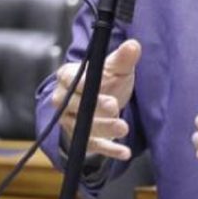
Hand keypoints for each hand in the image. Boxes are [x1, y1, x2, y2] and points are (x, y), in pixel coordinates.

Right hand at [50, 38, 139, 160]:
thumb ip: (124, 58)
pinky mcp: (80, 137)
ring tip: (123, 128)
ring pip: (82, 127)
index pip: (69, 79)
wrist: (104, 102)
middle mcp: (63, 99)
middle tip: (114, 107)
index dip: (81, 83)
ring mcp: (69, 120)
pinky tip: (124, 152)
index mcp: (68, 76)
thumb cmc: (106, 80)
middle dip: (94, 107)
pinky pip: (91, 145)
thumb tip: (134, 45)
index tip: (95, 86)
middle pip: (74, 105)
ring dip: (103, 129)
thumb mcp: (116, 68)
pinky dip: (109, 149)